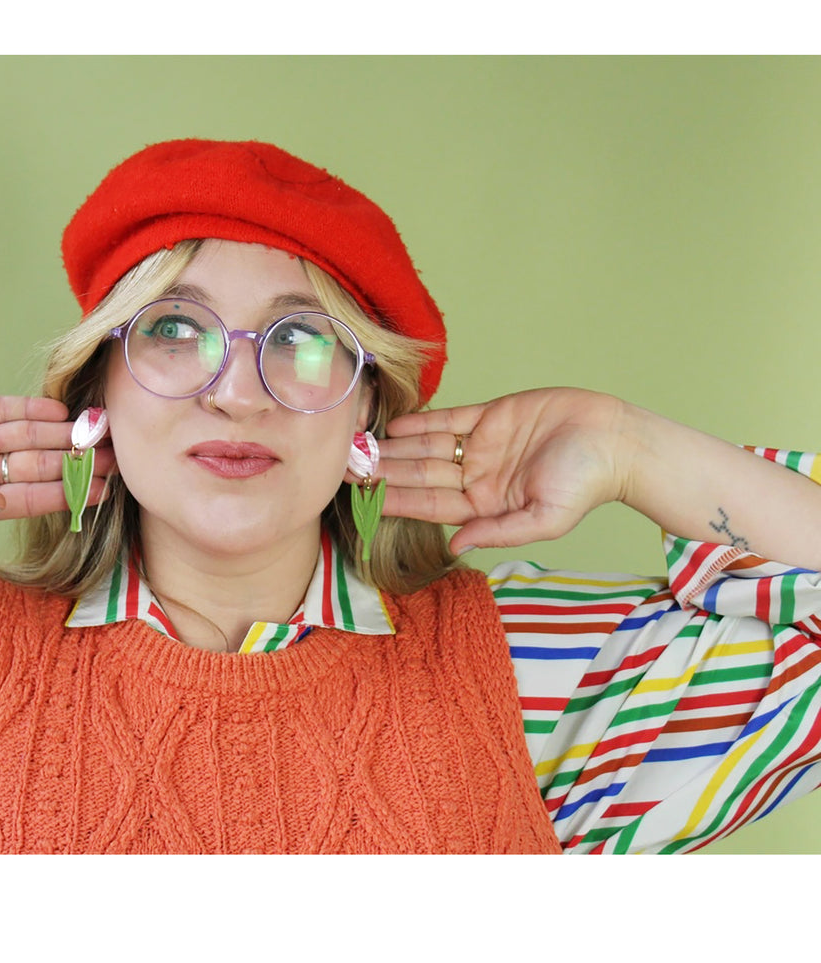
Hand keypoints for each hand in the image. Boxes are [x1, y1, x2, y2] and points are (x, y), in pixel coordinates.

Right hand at [0, 388, 114, 541]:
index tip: (102, 493)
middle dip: (79, 463)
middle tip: (117, 459)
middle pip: (41, 464)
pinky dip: (32, 408)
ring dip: (65, 435)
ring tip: (100, 432)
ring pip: (30, 434)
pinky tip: (61, 411)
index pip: (32, 497)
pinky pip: (3, 407)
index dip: (68, 494)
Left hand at [372, 388, 631, 555]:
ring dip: (395, 447)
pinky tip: (393, 425)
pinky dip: (421, 422)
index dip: (396, 500)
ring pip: (428, 447)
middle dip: (385, 471)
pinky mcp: (491, 417)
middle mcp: (477, 477)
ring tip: (360, 445)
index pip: (430, 504)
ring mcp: (482, 447)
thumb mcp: (544, 518)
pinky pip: (449, 421)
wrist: (616, 440)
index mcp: (485, 506)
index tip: (363, 497)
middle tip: (346, 466)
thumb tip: (457, 546)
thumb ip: (498, 533)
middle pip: (421, 475)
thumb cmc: (586, 484)